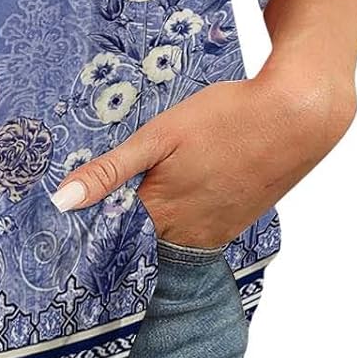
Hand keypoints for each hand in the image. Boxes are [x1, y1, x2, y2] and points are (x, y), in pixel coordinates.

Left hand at [50, 65, 356, 249]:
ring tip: (139, 192)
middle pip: (141, 240)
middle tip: (93, 206)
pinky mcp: (236, 221)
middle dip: (120, 225)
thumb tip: (60, 202)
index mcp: (161, 216)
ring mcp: (216, 231)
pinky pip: (197, 226)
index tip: (63, 229)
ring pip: (170, 233)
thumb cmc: (225, 119)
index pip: (111, 240)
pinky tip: (182, 186)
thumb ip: (110, 171)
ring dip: (154, 218)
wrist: (296, 116)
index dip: (88, 232)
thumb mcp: (158, 136)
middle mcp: (188, 235)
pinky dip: (183, 211)